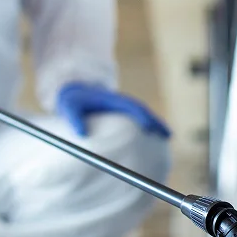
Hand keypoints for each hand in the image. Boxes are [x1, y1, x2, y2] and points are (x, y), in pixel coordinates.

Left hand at [56, 82, 170, 138]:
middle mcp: (122, 105)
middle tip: (168, 135)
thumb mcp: (68, 105)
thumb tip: (80, 133)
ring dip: (156, 126)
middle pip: (144, 112)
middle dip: (156, 122)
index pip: (132, 106)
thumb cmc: (72, 101)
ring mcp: (124, 111)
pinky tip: (154, 142)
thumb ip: (73, 117)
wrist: (75, 93)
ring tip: (167, 139)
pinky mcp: (123, 117)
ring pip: (145, 117)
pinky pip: (139, 122)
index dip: (142, 116)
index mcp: (113, 100)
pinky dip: (149, 130)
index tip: (149, 127)